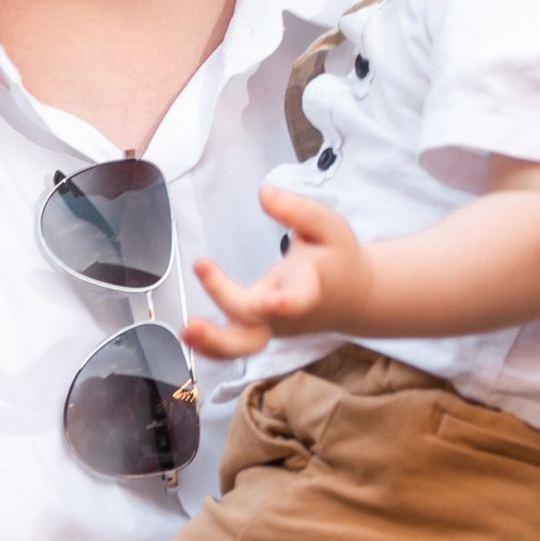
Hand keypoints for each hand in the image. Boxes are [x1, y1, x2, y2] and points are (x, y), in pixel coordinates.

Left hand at [183, 178, 375, 359]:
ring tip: (185, 332)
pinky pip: (235, 346)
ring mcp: (271, 326)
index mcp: (307, 288)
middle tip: (194, 323)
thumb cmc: (338, 257)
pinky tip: (188, 337)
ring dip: (212, 344)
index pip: (297, 300)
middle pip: (253, 333)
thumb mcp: (329, 226)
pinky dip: (211, 347)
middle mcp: (285, 314)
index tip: (271, 302)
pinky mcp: (261, 330)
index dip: (285, 304)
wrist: (354, 296)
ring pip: (242, 347)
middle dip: (223, 334)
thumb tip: (264, 194)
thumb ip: (299, 210)